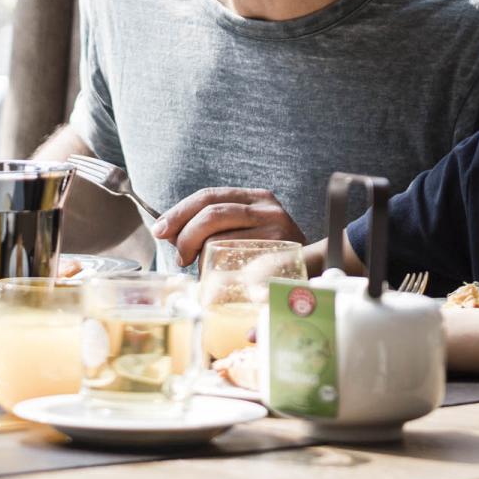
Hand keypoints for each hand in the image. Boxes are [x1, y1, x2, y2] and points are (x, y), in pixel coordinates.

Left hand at [152, 188, 306, 267]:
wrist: (318, 270)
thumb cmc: (270, 254)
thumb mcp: (245, 230)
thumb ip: (213, 227)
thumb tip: (169, 232)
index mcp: (256, 197)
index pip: (209, 196)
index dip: (180, 212)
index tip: (160, 230)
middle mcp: (268, 209)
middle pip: (213, 214)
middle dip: (185, 235)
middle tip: (179, 256)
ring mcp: (277, 232)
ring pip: (222, 240)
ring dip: (202, 258)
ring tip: (200, 269)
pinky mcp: (282, 257)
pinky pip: (240, 265)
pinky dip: (222, 274)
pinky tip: (217, 281)